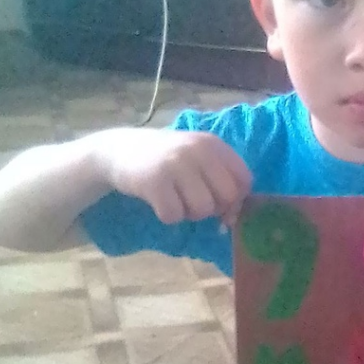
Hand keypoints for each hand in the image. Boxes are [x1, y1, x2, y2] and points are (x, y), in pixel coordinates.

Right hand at [94, 128, 251, 225]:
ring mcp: (176, 164)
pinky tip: (159, 201)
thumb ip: (219, 181)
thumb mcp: (197, 159)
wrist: (119, 150)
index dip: (237, 199)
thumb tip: (232, 219)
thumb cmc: (166, 160)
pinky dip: (168, 216)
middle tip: (194, 202)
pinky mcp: (154, 181)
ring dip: (189, 213)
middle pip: (227, 197)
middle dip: (214, 208)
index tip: (222, 205)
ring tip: (176, 199)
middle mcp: (198, 150)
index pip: (245, 179)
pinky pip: (174, 215)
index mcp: (213, 144)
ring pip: (202, 209)